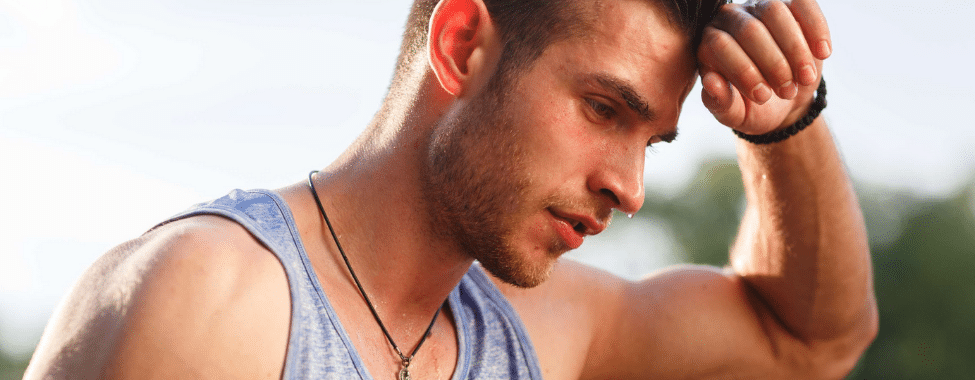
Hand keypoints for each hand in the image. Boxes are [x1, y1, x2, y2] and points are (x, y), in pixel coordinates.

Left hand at [697, 0, 830, 134]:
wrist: (783, 102)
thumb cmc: (750, 106)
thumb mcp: (734, 113)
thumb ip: (719, 103)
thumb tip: (711, 83)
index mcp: (709, 44)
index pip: (720, 46)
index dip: (743, 71)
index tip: (763, 97)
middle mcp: (729, 19)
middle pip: (749, 30)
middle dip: (773, 64)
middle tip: (786, 92)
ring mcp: (759, 8)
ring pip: (775, 12)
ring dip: (795, 49)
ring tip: (805, 78)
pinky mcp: (790, 5)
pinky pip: (803, 4)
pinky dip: (816, 29)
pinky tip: (822, 53)